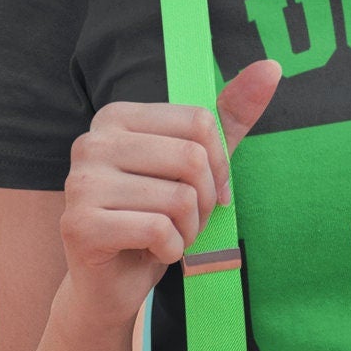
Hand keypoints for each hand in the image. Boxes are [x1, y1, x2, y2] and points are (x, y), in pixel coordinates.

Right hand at [58, 58, 282, 331]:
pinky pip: (158, 230)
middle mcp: (91, 141)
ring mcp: (80, 182)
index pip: (198, 121)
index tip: (211, 191)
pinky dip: (171, 249)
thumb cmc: (155, 217)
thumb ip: (230, 116)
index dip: (219, 164)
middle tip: (189, 220)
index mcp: (116, 116)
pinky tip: (154, 252)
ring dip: (190, 229)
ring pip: (178, 197)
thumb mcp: (198, 163)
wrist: (111, 284)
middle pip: (190, 158)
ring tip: (171, 236)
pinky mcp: (79, 224)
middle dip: (205, 200)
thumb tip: (271, 66)